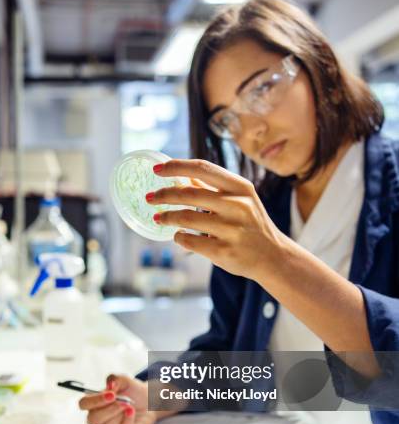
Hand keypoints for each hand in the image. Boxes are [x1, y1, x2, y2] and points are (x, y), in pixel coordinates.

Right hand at [78, 374, 156, 423]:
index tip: (112, 394)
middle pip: (92, 419)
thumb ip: (116, 379)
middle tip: (124, 402)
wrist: (149, 400)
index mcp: (94, 401)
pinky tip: (132, 413)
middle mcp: (98, 417)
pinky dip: (126, 423)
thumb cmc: (132, 390)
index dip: (95, 400)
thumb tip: (110, 384)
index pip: (83, 404)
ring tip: (129, 407)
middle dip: (108, 410)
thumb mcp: (125, 380)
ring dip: (116, 419)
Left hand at [147, 159, 285, 280]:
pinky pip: (190, 241)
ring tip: (159, 218)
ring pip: (185, 218)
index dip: (176, 166)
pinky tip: (177, 236)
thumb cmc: (250, 224)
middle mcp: (237, 206)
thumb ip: (213, 188)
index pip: (202, 168)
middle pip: (189, 194)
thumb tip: (181, 175)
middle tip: (150, 198)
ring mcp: (231, 230)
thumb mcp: (240, 200)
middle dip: (163, 195)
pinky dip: (178, 237)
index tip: (157, 170)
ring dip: (167, 217)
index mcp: (240, 188)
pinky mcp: (224, 251)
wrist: (272, 256)